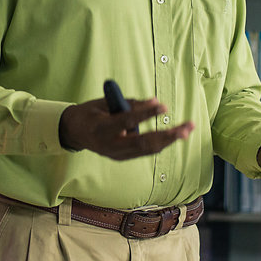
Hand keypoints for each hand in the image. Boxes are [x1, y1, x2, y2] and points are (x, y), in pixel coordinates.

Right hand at [59, 96, 193, 159]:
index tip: (163, 106)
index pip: (127, 121)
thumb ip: (128, 103)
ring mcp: (116, 155)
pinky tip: (173, 136)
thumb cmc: (90, 113)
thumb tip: (154, 102)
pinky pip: (144, 151)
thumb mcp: (104, 103)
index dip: (146, 114)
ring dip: (169, 140)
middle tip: (186, 127)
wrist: (74, 132)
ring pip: (147, 150)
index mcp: (102, 128)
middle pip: (143, 143)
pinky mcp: (121, 158)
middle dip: (167, 136)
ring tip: (187, 130)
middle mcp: (110, 146)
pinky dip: (160, 143)